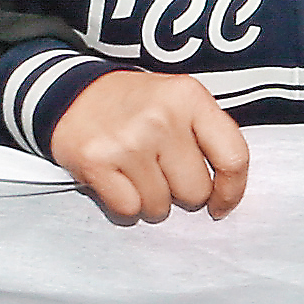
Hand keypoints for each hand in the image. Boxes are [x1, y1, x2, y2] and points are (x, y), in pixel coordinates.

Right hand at [46, 66, 248, 222]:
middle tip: (161, 172)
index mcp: (189, 97)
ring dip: (150, 200)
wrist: (70, 93)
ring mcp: (128, 141)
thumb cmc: (134, 105)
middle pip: (195, 192)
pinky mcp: (96, 162)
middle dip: (181, 193)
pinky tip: (117, 180)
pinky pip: (128, 210)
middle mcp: (161, 118)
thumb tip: (227, 191)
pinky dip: (124, 204)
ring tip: (135, 173)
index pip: (233, 157)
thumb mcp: (178, 100)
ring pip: (160, 206)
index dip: (231, 190)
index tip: (220, 203)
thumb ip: (208, 135)